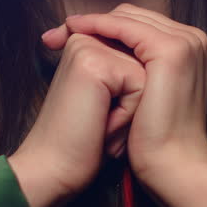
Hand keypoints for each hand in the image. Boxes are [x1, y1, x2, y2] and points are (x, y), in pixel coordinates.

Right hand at [7, 32, 144, 206]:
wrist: (52, 167)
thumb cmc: (82, 139)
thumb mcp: (107, 97)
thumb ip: (124, 69)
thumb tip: (154, 60)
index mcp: (85, 41)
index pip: (138, 57)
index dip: (129, 94)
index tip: (94, 112)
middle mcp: (84, 39)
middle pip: (145, 64)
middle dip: (132, 98)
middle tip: (96, 120)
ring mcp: (88, 48)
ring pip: (146, 73)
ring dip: (131, 107)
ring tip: (100, 122)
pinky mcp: (95, 65)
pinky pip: (140, 85)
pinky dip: (127, 114)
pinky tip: (101, 124)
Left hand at [44, 5, 206, 199]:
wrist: (170, 165)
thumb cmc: (154, 137)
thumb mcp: (142, 91)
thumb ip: (134, 65)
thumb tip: (102, 50)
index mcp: (190, 46)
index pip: (139, 23)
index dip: (102, 26)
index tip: (66, 35)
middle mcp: (194, 38)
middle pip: (133, 16)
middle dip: (93, 21)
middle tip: (56, 35)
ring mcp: (185, 42)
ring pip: (128, 17)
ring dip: (92, 22)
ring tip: (62, 33)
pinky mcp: (172, 50)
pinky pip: (125, 27)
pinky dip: (97, 26)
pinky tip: (76, 31)